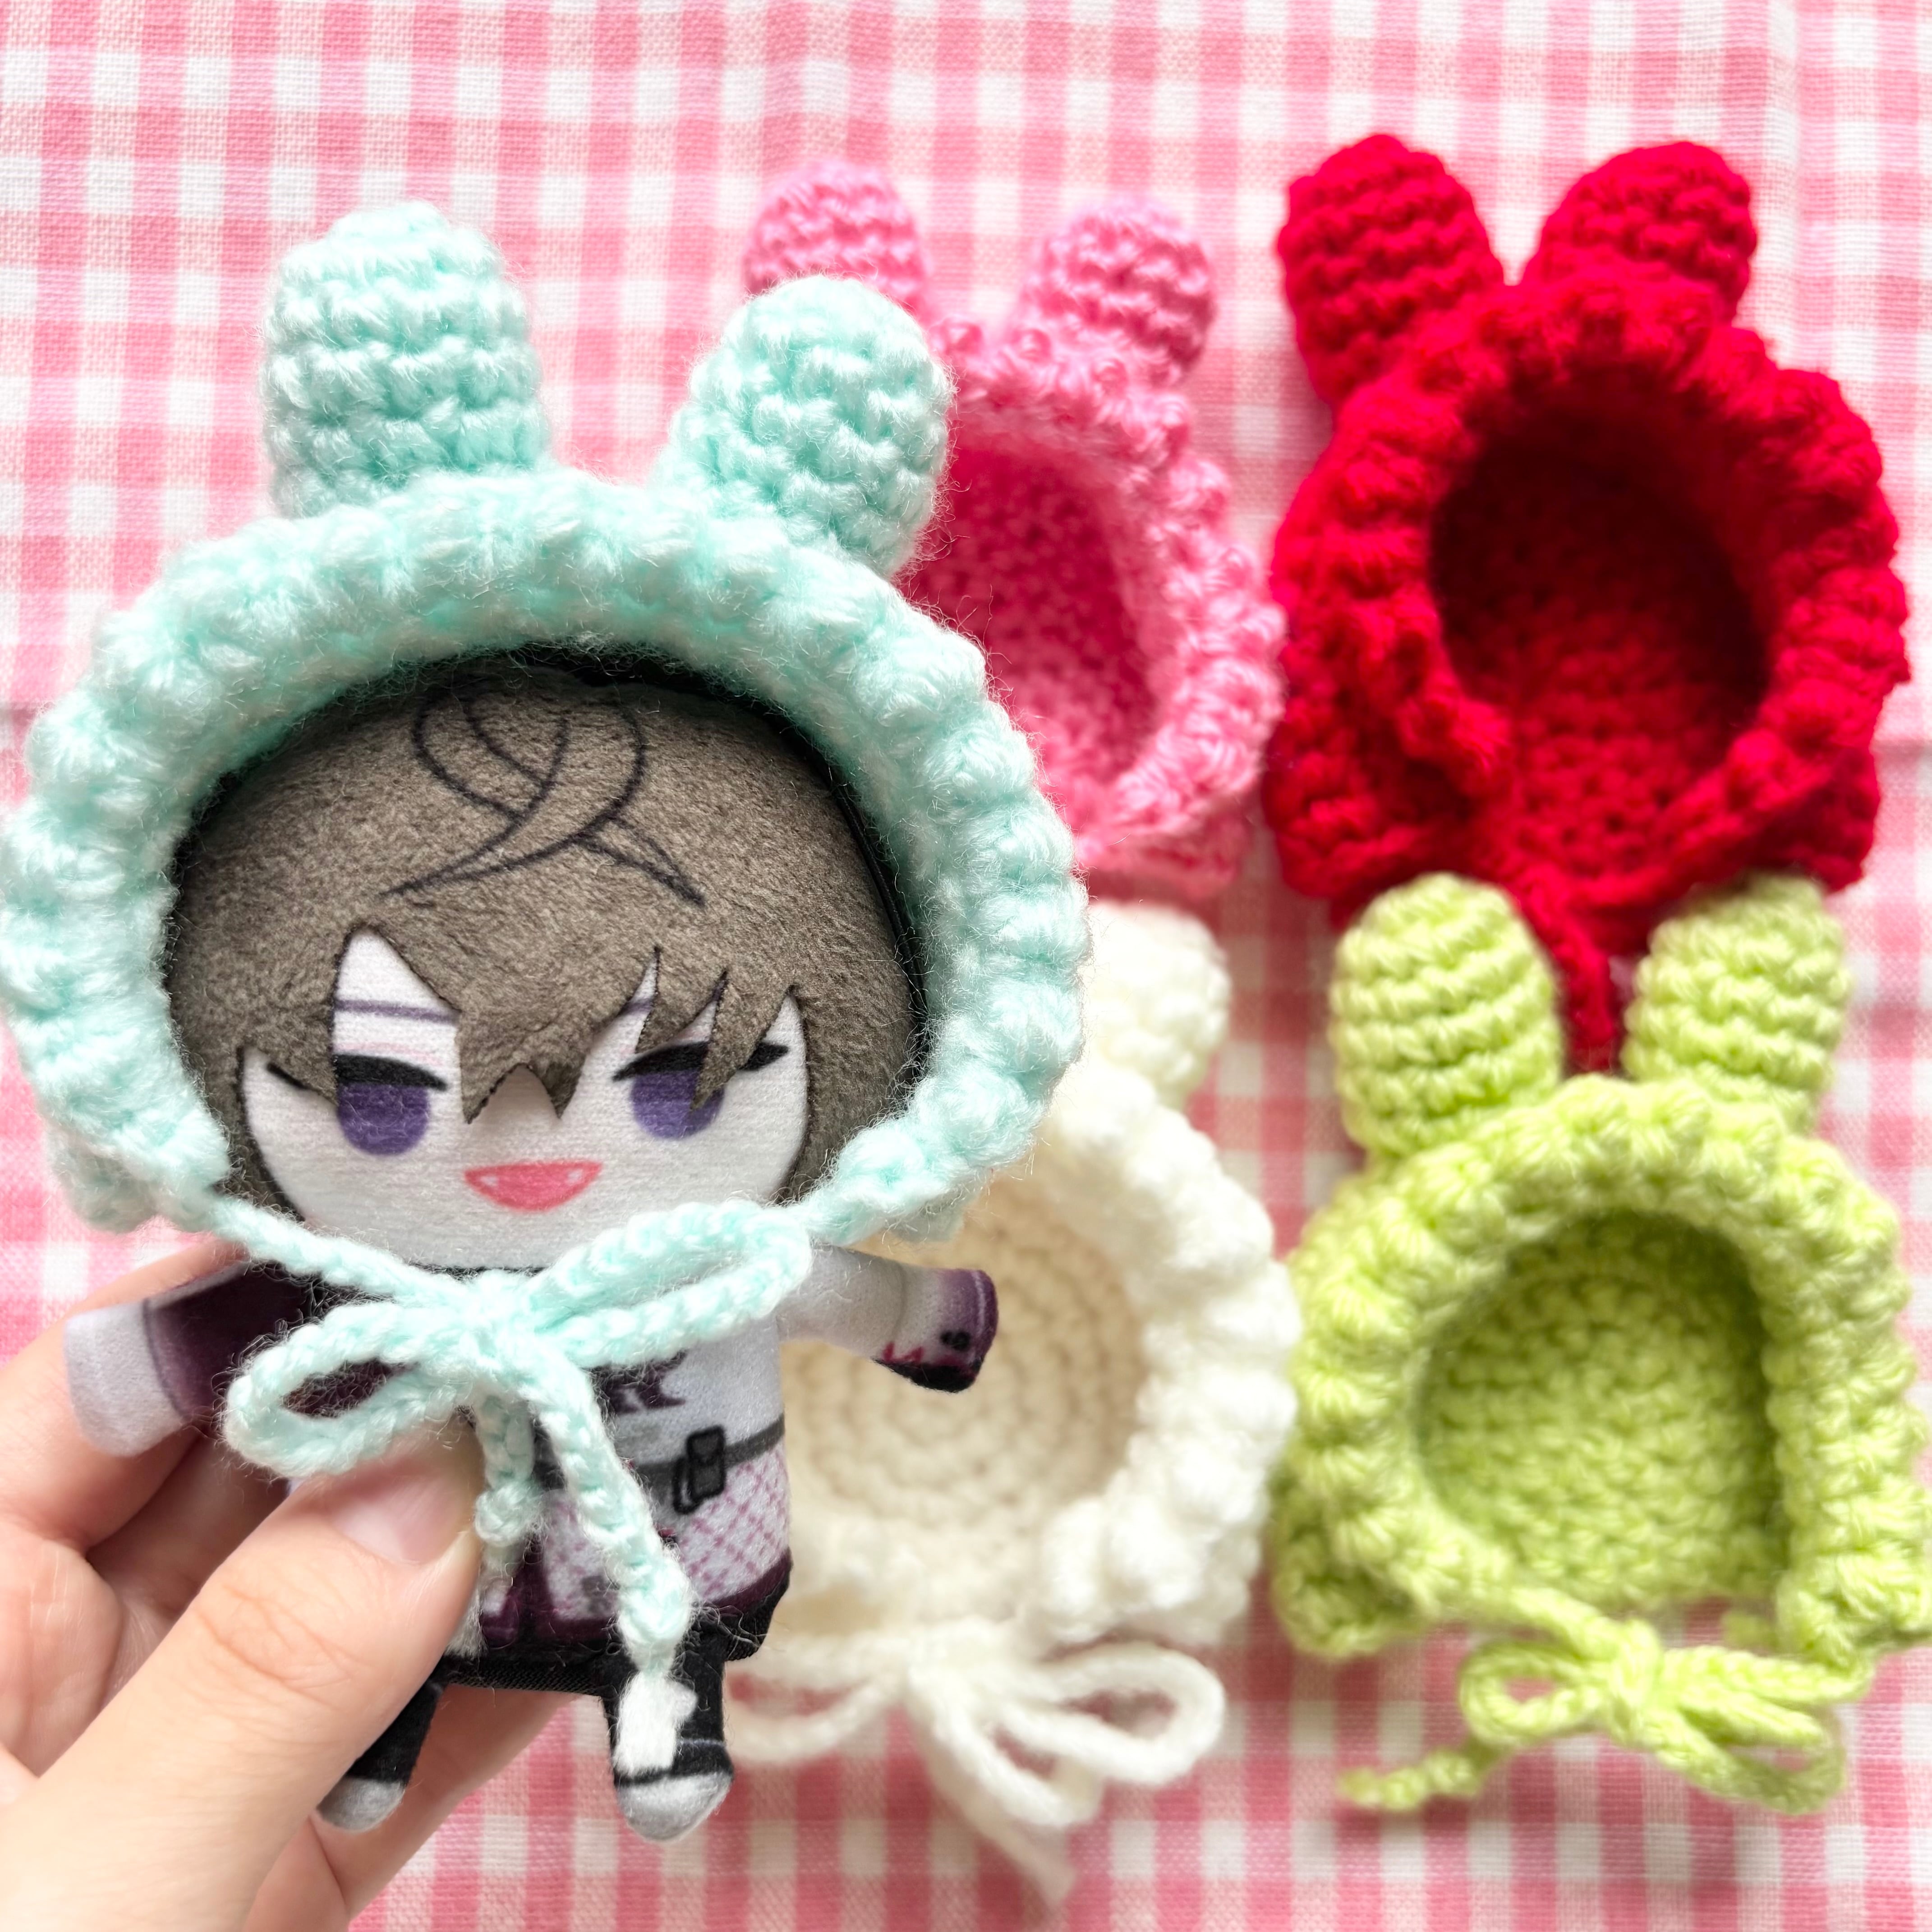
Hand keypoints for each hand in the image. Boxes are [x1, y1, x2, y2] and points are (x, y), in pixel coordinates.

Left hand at [0, 1243, 561, 1931]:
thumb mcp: (75, 1891)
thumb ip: (256, 1676)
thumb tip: (447, 1469)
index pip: (126, 1376)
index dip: (282, 1288)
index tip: (455, 1234)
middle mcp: (75, 1655)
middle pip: (272, 1472)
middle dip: (426, 1403)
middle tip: (594, 1328)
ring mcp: (194, 1762)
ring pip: (362, 1598)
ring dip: (497, 1539)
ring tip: (641, 1445)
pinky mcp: (286, 1867)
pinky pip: (412, 1740)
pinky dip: (511, 1685)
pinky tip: (615, 1616)